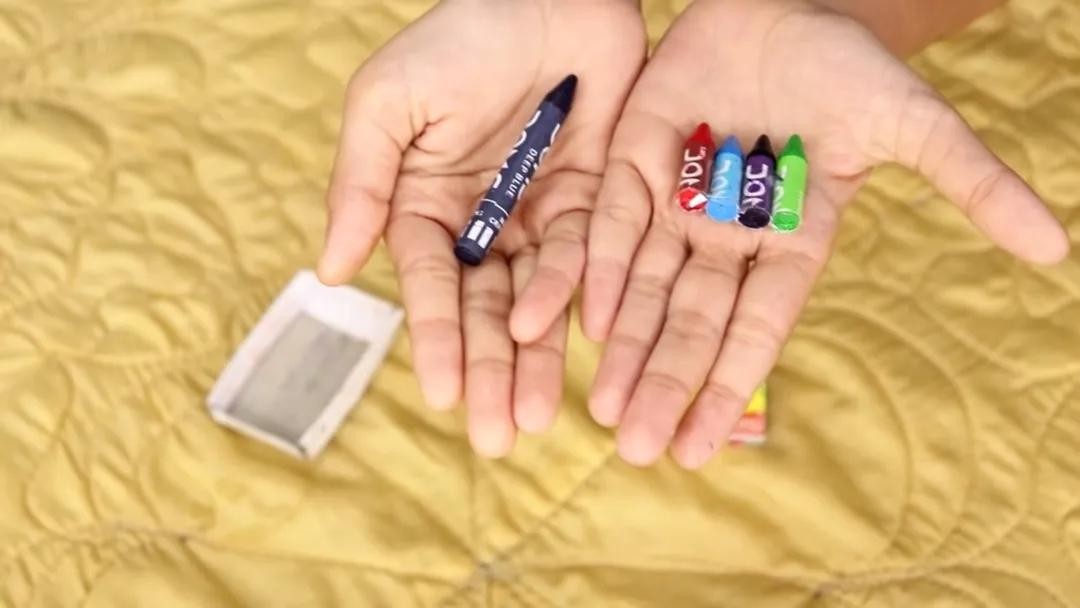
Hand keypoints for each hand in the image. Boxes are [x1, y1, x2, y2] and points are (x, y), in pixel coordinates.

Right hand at [319, 0, 645, 456]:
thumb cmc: (459, 35)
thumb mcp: (388, 104)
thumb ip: (361, 186)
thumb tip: (326, 270)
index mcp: (424, 204)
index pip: (432, 285)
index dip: (437, 339)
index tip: (441, 394)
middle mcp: (481, 221)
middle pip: (486, 309)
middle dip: (489, 370)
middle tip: (495, 436)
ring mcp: (538, 214)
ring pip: (538, 299)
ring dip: (536, 357)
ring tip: (537, 415)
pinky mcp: (594, 201)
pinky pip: (590, 256)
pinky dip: (584, 295)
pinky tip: (583, 341)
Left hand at [582, 0, 1069, 468]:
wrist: (787, 0)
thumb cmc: (850, 64)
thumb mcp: (912, 123)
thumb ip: (970, 181)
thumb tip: (1054, 247)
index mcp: (790, 240)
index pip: (757, 327)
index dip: (730, 385)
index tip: (703, 450)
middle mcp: (727, 235)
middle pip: (692, 321)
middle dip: (666, 382)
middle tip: (637, 449)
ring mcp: (677, 199)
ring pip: (645, 285)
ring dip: (624, 346)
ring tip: (605, 411)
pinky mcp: (635, 158)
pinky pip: (612, 222)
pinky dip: (599, 268)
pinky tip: (582, 321)